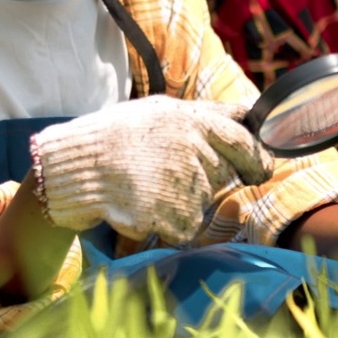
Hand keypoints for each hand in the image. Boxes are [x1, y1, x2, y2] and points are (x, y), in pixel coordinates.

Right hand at [29, 96, 273, 244]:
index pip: (244, 139)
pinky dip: (169, 222)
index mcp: (193, 121)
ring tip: (147, 184)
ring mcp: (186, 184)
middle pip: (224, 174)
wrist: (75, 167)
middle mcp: (195, 149)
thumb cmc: (115, 135)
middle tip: (177, 177)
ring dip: (183, 199)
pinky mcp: (175, 216)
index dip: (258, 157)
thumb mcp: (160, 111)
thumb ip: (206, 114)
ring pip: (203, 200)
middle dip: (209, 179)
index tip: (262, 169)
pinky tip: (143, 205)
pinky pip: (186, 225)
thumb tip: (247, 115)